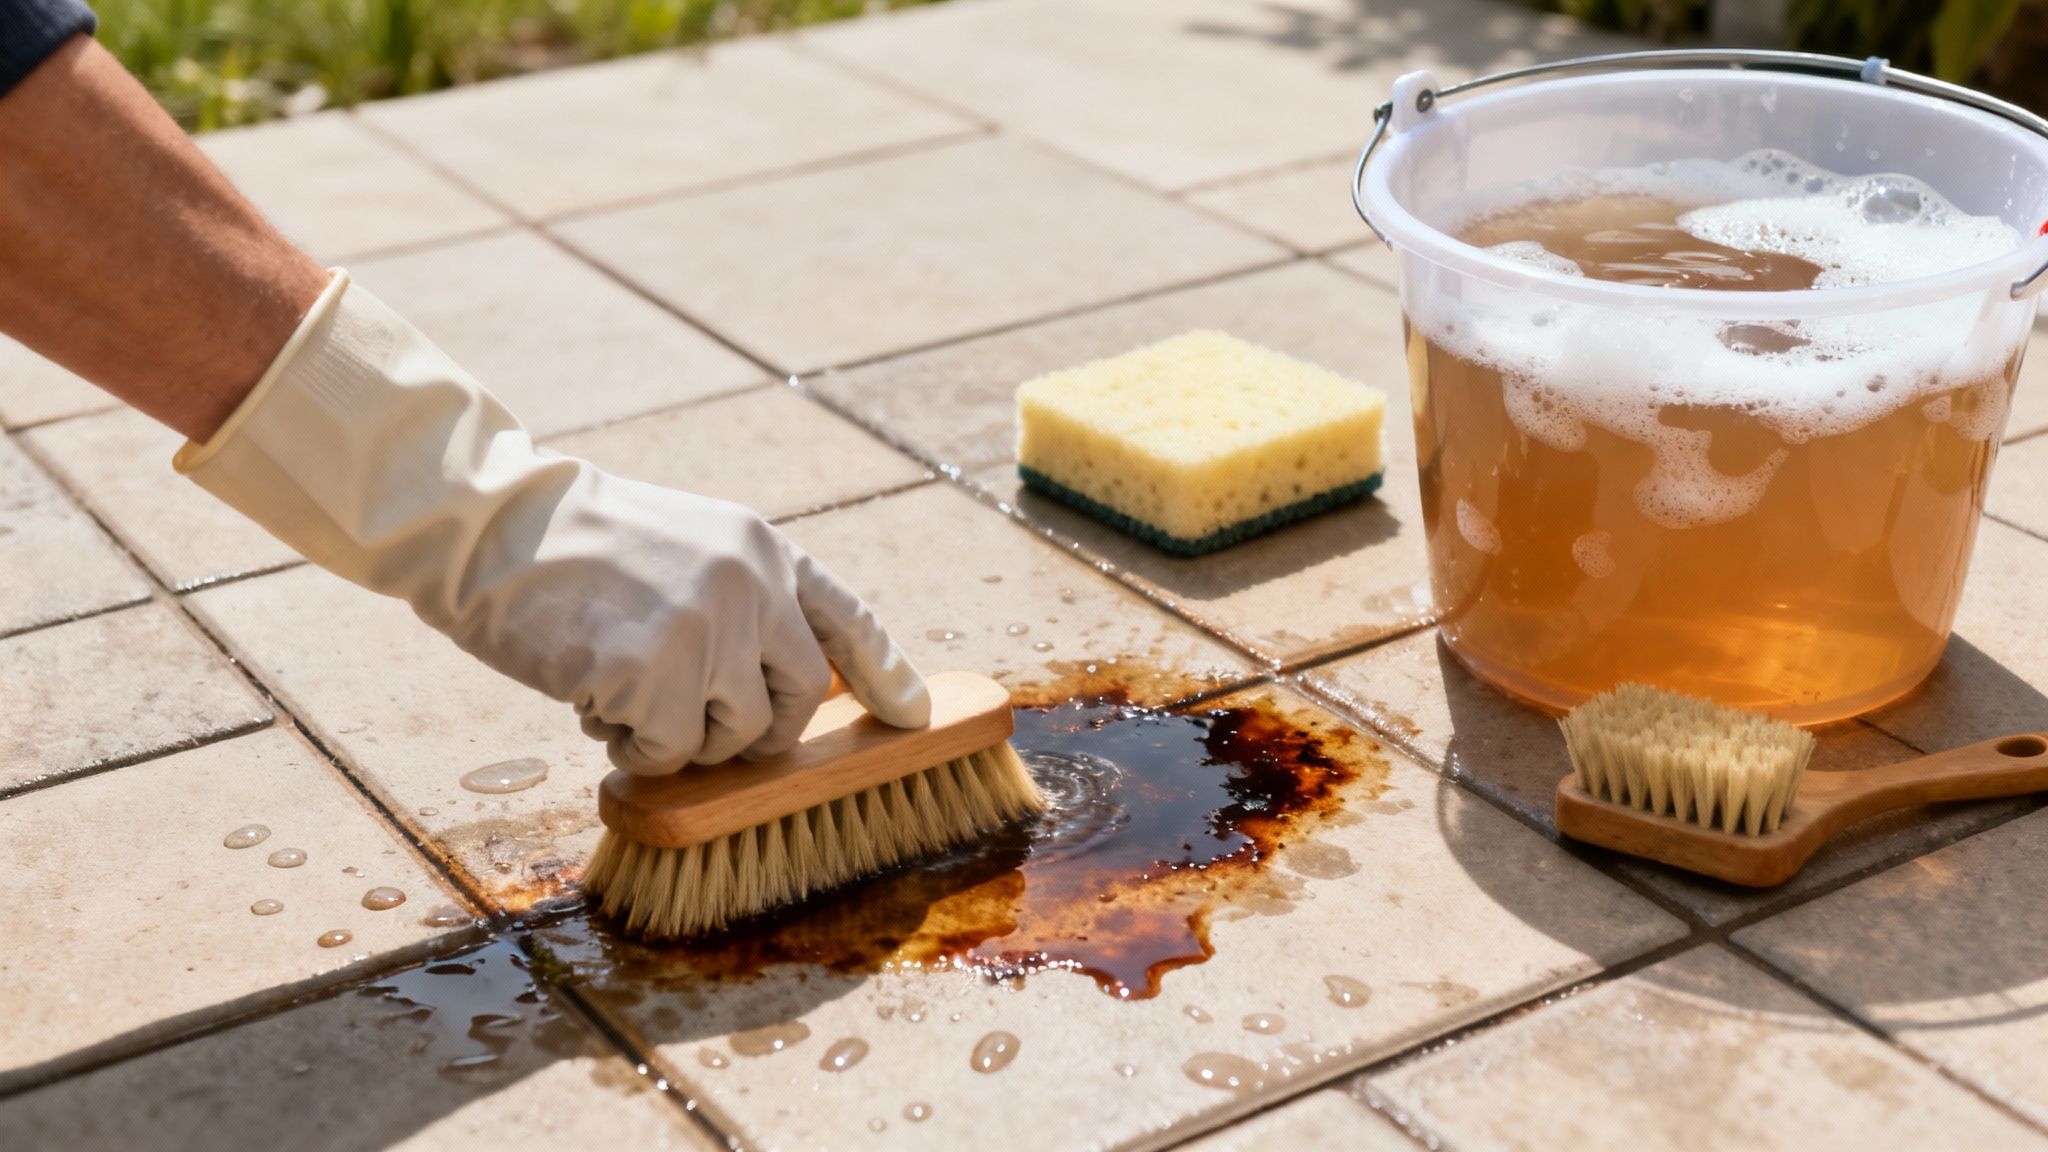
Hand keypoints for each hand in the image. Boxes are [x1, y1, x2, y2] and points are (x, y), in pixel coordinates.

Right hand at [177, 272, 928, 774]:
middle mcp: (752, 584)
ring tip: (621, 686)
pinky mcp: (656, 671)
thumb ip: (739, 602)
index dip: (885, 672)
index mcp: (763, 549)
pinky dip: (630, 746)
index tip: (915, 715)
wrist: (491, 523)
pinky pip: (668, 754)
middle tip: (694, 723)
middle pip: (800, 699)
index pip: (847, 617)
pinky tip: (591, 697)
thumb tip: (774, 695)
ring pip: (733, 737)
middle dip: (755, 733)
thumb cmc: (574, 548)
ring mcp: (709, 628)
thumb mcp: (685, 547)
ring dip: (679, 738)